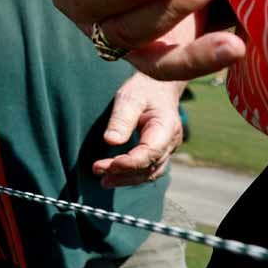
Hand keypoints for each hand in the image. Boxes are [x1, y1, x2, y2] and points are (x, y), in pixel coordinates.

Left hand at [92, 72, 184, 186]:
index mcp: (166, 127)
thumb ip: (121, 119)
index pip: (150, 152)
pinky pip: (147, 170)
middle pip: (149, 166)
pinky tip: (113, 177)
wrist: (158, 87)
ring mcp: (167, 150)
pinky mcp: (159, 153)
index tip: (109, 164)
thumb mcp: (130, 98)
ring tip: (103, 181)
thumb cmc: (144, 90)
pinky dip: (131, 176)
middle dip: (123, 173)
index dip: (130, 162)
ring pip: (149, 173)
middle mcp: (170, 143)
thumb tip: (110, 141)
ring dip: (126, 179)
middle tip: (97, 170)